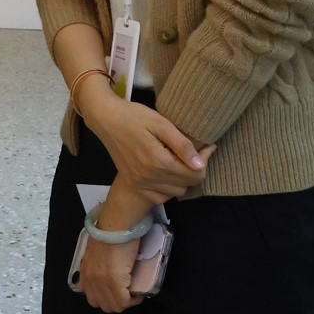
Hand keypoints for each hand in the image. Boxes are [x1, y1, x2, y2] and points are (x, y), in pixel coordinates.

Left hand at [77, 233, 143, 312]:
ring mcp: (102, 280)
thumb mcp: (95, 252)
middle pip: (104, 305)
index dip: (107, 299)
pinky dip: (133, 300)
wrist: (116, 225)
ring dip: (126, 302)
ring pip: (115, 306)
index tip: (118, 293)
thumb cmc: (110, 234)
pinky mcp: (115, 280)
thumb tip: (103, 275)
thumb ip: (95, 266)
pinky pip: (124, 301)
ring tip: (133, 293)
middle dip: (117, 303)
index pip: (93, 299)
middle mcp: (91, 279)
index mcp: (85, 272)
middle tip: (127, 294)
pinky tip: (138, 293)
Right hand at [78, 83, 213, 200]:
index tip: (207, 147)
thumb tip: (200, 164)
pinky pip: (159, 197)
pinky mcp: (133, 183)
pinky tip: (166, 174)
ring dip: (182, 180)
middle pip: (187, 184)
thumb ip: (182, 145)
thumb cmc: (134, 116)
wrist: (105, 119)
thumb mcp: (161, 124)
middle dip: (195, 169)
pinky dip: (167, 190)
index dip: (206, 160)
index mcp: (159, 162)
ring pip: (175, 192)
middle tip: (191, 152)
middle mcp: (149, 177)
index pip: (195, 174)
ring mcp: (139, 182)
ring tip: (177, 161)